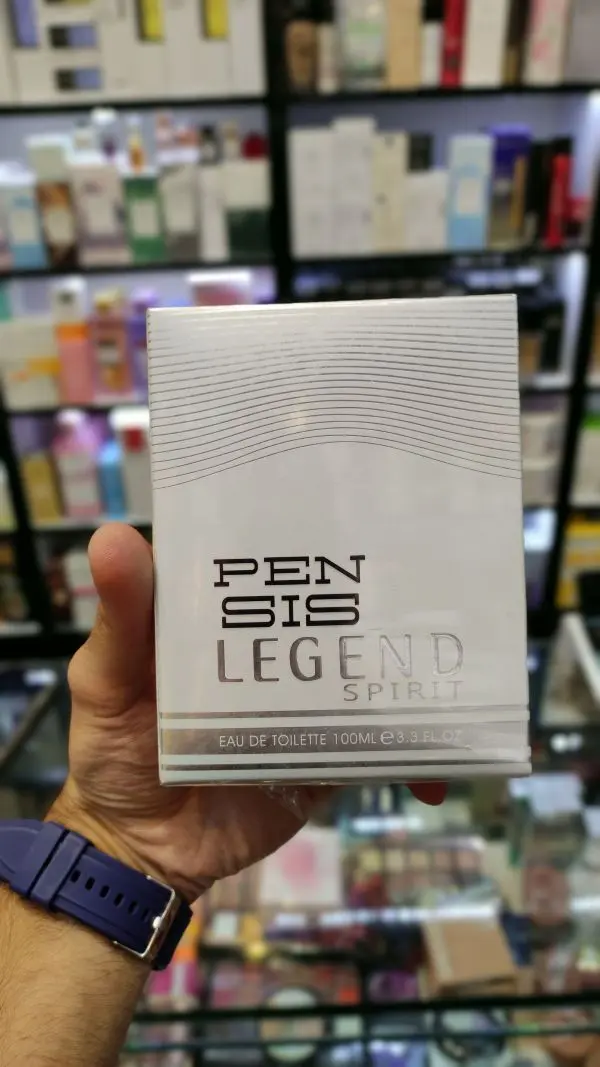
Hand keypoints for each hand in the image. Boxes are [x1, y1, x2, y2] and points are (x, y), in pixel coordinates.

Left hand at [52, 523, 445, 902]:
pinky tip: (434, 777)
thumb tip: (113, 536)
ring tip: (455, 663)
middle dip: (376, 592)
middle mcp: (266, 646)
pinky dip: (411, 758)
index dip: (297, 525)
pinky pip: (376, 744)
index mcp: (215, 614)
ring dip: (407, 668)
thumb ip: (119, 618)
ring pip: (362, 669)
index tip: (350, 496)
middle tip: (429, 570)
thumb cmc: (112, 752)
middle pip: (325, 607)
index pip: (262, 557)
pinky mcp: (324, 750)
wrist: (145, 853)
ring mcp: (301, 698)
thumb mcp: (105, 679)